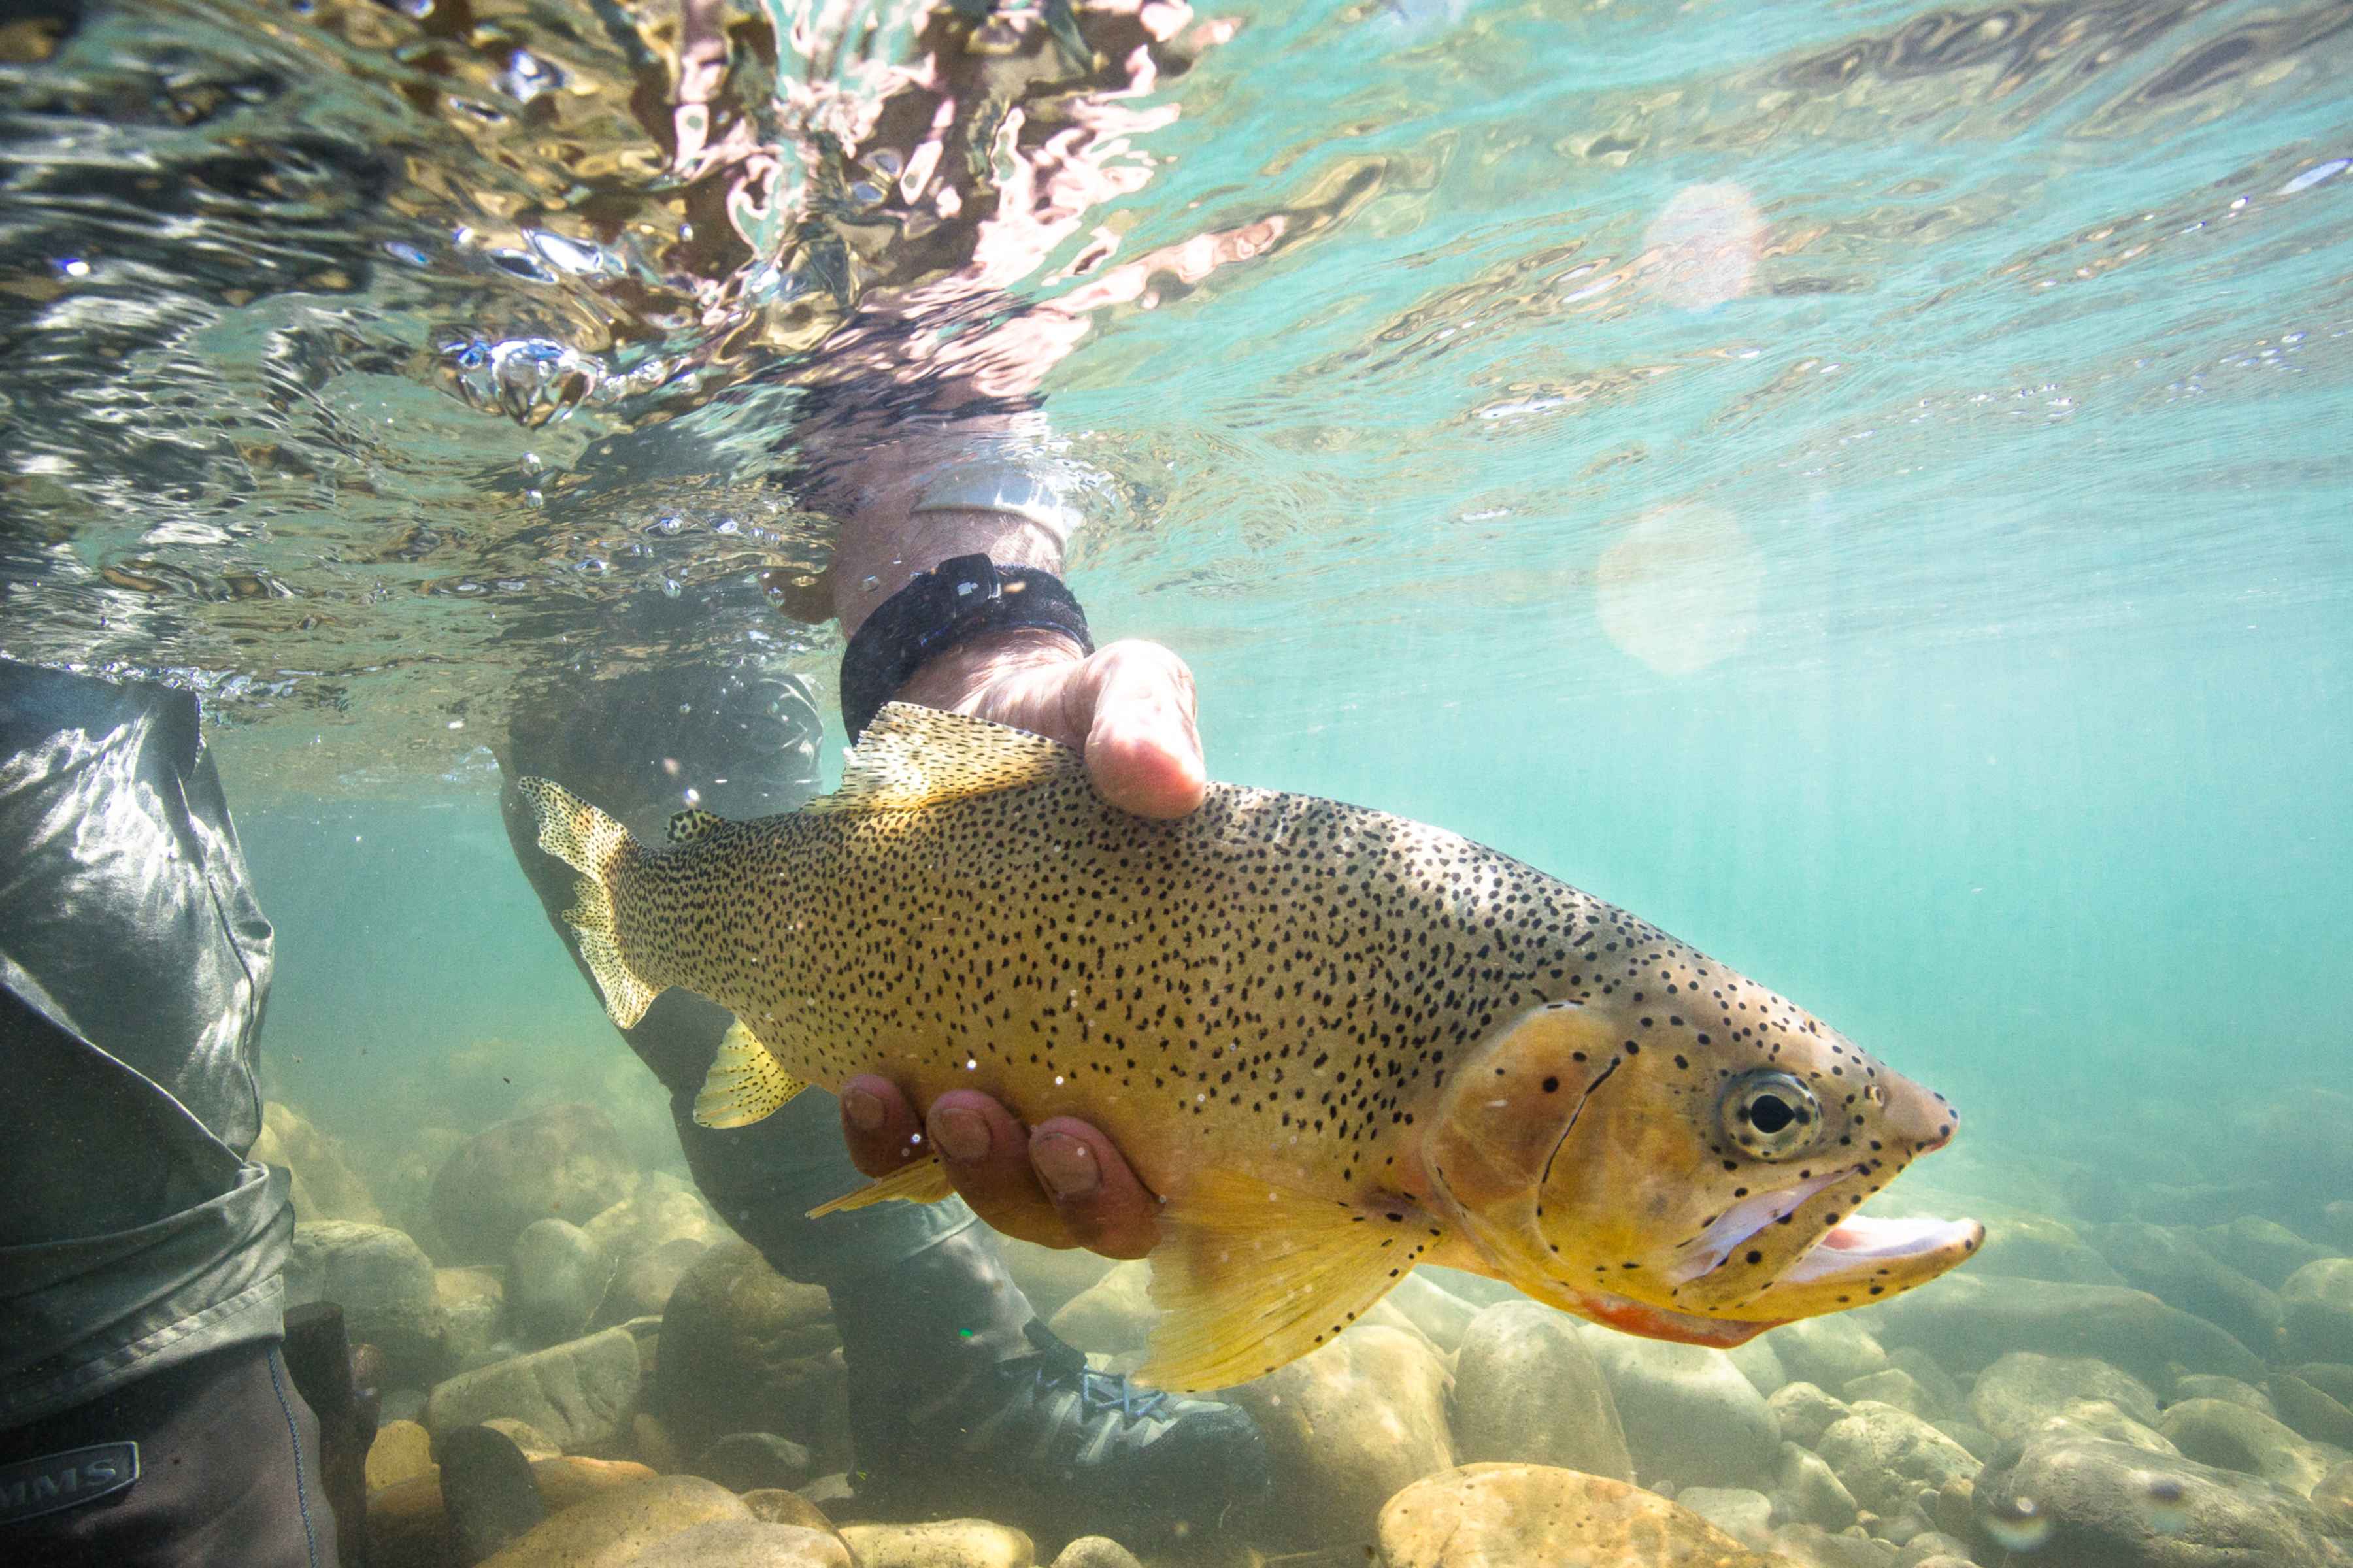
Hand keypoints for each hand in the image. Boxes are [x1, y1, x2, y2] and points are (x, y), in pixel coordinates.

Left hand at [829, 622, 1197, 1256]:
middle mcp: (1120, 1079)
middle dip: (1072, 1197)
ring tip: (941, 1102)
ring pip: (1007, 1194)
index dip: (1217, 1194)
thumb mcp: (1125, 693)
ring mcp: (1021, 1080)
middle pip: (1105, 1209)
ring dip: (976, 1174)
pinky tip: (862, 1086)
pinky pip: (904, 1147)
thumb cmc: (1079, 720)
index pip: (1230, 1152)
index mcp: (1201, 1024)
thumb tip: (1161, 778)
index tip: (1166, 1152)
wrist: (974, 708)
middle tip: (1039, 1127)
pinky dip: (883, 1138)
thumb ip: (1146, 723)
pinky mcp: (928, 1060)